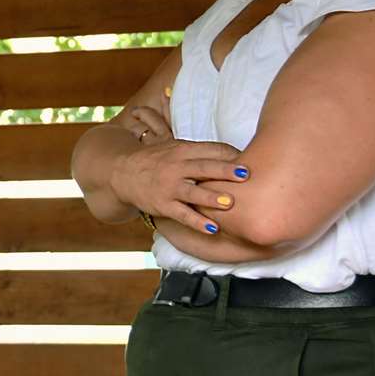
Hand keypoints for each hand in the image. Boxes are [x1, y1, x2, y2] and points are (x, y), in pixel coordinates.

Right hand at [108, 107, 248, 234]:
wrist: (122, 172)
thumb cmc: (157, 159)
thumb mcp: (175, 147)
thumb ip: (201, 150)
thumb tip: (236, 152)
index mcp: (183, 149)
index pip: (210, 149)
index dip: (230, 154)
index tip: (252, 158)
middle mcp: (176, 166)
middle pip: (203, 167)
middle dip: (224, 170)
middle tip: (246, 174)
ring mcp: (169, 187)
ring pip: (193, 192)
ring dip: (211, 197)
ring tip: (230, 203)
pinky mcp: (163, 205)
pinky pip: (182, 214)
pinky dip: (197, 222)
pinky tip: (213, 229)